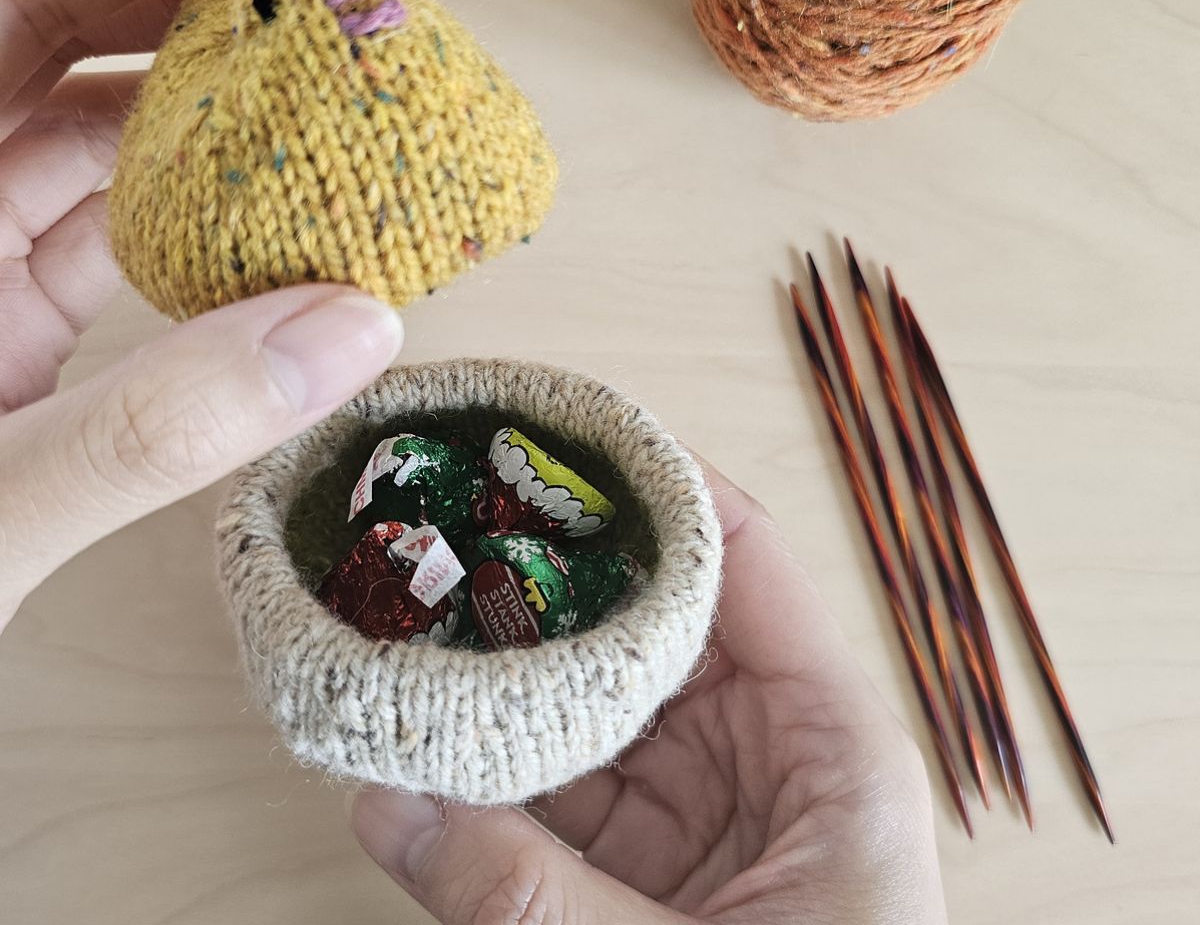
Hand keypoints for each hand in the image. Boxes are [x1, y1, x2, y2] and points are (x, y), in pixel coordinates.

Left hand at [0, 0, 404, 632]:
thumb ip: (155, 424)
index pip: (3, 15)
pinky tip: (289, 210)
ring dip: (203, 110)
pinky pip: (112, 244)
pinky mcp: (6, 347)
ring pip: (90, 147)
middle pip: (52, 53)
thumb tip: (352, 327)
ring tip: (323, 71)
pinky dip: (200, 222)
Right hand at [351, 469, 947, 924]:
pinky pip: (561, 810)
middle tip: (426, 519)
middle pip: (645, 627)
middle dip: (532, 582)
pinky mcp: (655, 895)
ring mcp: (710, 826)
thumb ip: (528, 899)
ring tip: (392, 620)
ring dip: (495, 683)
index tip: (536, 429)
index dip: (640, 480)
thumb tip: (379, 800)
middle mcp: (775, 760)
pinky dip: (487, 785)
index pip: (738, 553)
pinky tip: (408, 749)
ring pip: (587, 717)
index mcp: (833, 743)